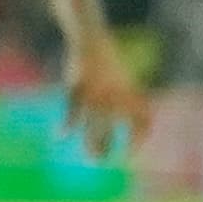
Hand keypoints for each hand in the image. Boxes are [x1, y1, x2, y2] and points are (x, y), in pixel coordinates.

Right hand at [65, 35, 150, 155]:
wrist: (92, 38)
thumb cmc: (109, 64)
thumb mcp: (123, 81)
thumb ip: (128, 101)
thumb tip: (127, 125)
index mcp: (130, 94)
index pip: (142, 121)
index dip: (139, 139)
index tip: (130, 154)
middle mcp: (116, 95)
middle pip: (117, 126)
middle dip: (111, 146)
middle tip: (104, 163)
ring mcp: (97, 91)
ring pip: (95, 123)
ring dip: (93, 143)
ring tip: (92, 160)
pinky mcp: (78, 85)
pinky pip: (72, 108)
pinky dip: (67, 123)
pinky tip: (60, 136)